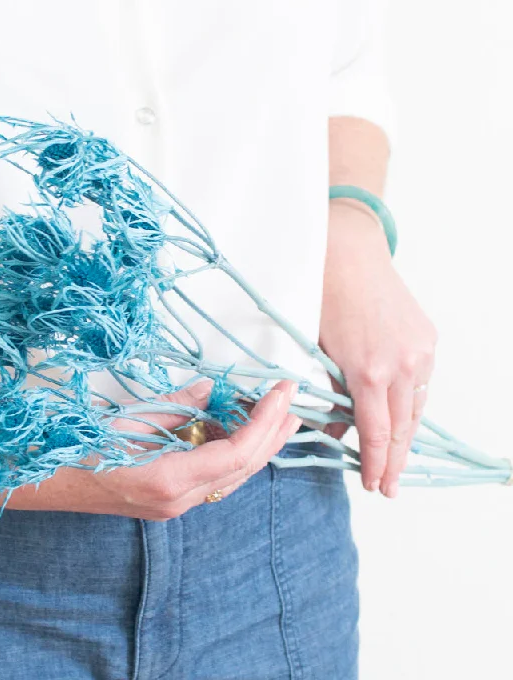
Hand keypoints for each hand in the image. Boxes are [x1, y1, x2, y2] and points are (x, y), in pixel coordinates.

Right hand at [0, 379, 301, 518]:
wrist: (46, 481)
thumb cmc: (79, 445)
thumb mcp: (128, 418)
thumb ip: (176, 406)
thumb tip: (211, 392)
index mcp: (168, 479)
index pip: (235, 454)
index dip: (264, 422)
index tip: (280, 392)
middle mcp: (178, 501)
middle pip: (243, 469)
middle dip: (273, 434)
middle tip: (294, 401)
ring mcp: (174, 506)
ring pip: (232, 477)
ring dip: (256, 444)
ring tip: (274, 413)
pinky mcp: (168, 501)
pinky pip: (212, 478)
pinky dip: (230, 452)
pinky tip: (234, 428)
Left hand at [319, 203, 437, 497]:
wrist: (348, 255)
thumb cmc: (322, 300)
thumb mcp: (316, 352)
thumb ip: (328, 394)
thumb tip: (336, 429)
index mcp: (368, 372)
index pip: (376, 433)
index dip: (376, 464)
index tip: (375, 486)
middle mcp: (402, 365)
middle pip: (403, 428)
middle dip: (396, 461)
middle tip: (389, 487)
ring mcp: (420, 352)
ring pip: (416, 407)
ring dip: (406, 435)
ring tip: (396, 460)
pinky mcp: (428, 340)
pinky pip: (421, 382)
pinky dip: (411, 402)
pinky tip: (401, 417)